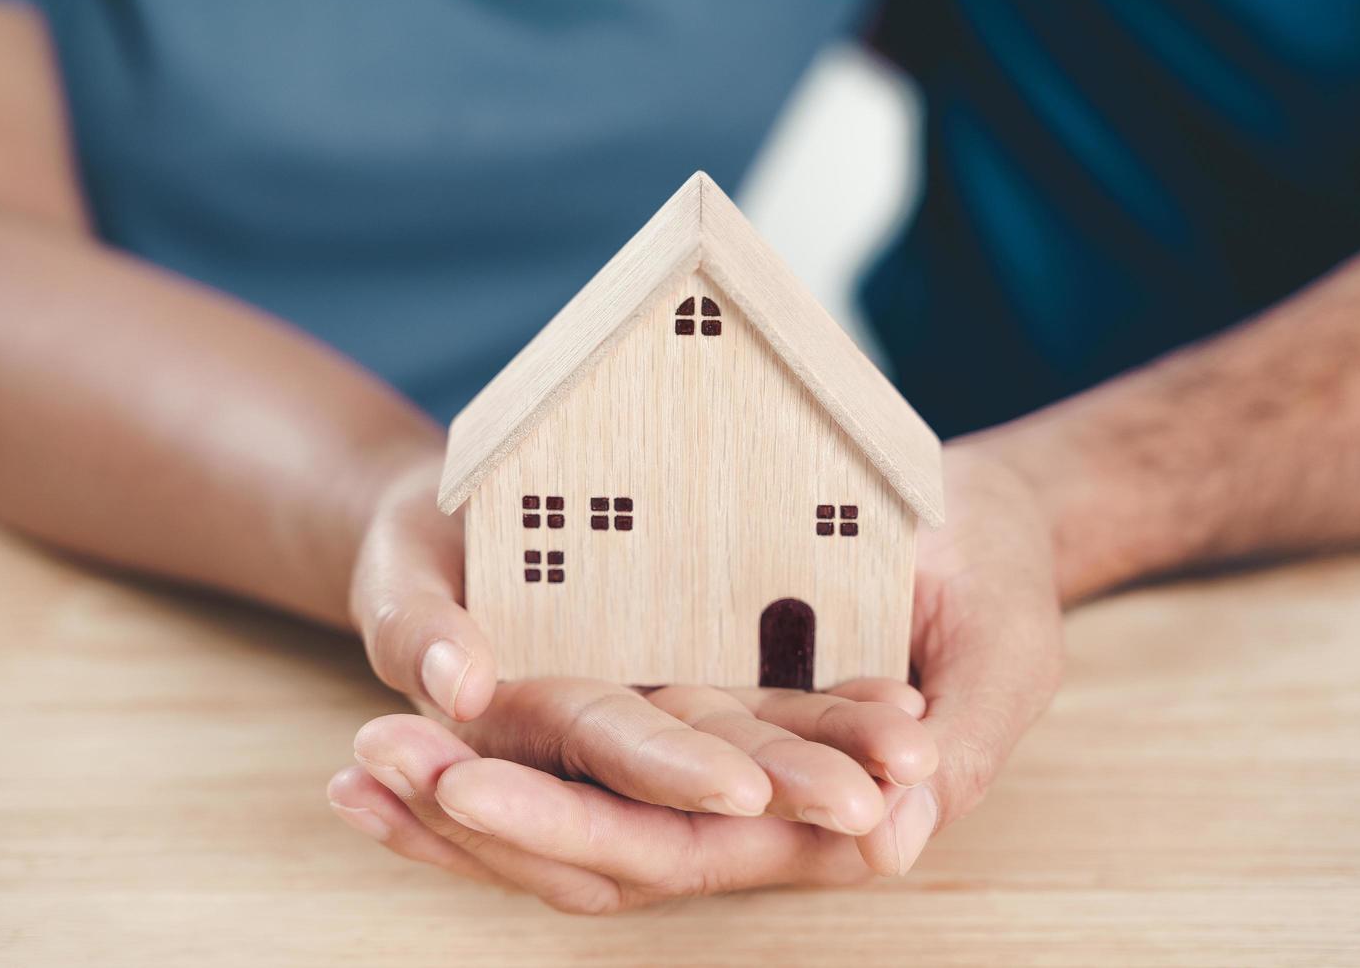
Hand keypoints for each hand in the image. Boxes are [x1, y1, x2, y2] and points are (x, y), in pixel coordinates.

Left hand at [328, 444, 1062, 910]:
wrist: (967, 512)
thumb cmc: (995, 577)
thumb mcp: (1005, 650)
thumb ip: (968, 745)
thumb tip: (893, 842)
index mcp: (813, 806)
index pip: (679, 847)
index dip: (572, 827)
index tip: (461, 787)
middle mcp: (738, 796)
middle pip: (594, 843)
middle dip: (478, 821)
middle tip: (369, 768)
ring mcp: (693, 745)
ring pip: (566, 805)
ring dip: (453, 799)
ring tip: (354, 766)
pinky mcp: (667, 687)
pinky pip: (567, 736)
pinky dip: (484, 737)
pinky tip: (398, 730)